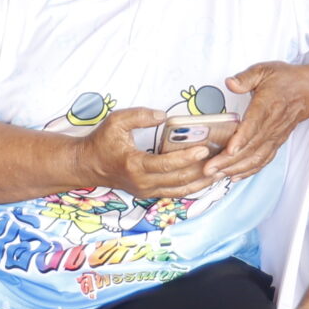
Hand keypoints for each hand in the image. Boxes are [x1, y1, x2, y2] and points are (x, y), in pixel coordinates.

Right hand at [82, 107, 215, 200]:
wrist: (86, 166)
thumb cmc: (101, 142)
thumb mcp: (116, 121)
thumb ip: (140, 116)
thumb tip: (164, 115)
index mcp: (134, 165)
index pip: (166, 164)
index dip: (187, 158)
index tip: (204, 148)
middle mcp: (142, 183)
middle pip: (179, 180)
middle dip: (202, 169)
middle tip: (221, 157)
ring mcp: (146, 191)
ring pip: (180, 190)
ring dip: (202, 182)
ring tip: (221, 170)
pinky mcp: (148, 193)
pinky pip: (175, 193)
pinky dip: (192, 187)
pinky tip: (206, 178)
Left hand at [206, 63, 308, 182]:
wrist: (308, 93)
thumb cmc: (285, 80)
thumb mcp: (265, 70)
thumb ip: (246, 77)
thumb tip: (230, 83)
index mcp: (267, 106)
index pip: (254, 125)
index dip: (241, 139)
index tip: (229, 150)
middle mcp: (271, 125)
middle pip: (250, 147)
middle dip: (228, 161)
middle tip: (209, 168)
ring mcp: (274, 137)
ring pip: (255, 158)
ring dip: (235, 169)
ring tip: (216, 175)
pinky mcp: (275, 143)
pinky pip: (262, 161)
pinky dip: (248, 171)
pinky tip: (234, 176)